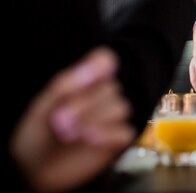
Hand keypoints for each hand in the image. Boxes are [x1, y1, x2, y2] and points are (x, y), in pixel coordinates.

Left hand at [11, 47, 133, 192]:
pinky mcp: (117, 141)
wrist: (31, 172)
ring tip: (70, 134)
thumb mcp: (43, 106)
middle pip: (111, 88)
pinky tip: (89, 140)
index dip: (99, 66)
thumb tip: (93, 66)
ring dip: (93, 119)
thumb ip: (67, 84)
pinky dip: (108, 133)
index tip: (83, 81)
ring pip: (120, 107)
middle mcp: (101, 98)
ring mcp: (111, 120)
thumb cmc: (35, 136)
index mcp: (84, 83)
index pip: (105, 61)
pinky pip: (125, 131)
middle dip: (84, 104)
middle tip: (59, 121)